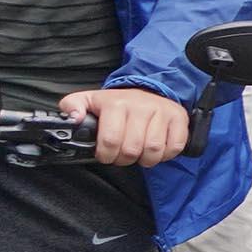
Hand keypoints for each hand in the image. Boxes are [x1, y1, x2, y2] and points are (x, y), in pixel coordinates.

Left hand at [59, 85, 189, 169]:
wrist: (147, 91)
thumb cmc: (116, 104)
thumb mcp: (89, 100)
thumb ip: (72, 106)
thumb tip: (74, 118)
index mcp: (116, 104)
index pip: (110, 141)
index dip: (106, 155)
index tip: (106, 155)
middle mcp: (141, 106)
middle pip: (132, 149)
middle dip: (124, 160)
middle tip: (122, 156)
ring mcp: (162, 111)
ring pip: (154, 150)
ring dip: (145, 159)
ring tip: (139, 154)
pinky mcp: (179, 118)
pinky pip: (175, 147)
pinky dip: (165, 155)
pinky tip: (156, 150)